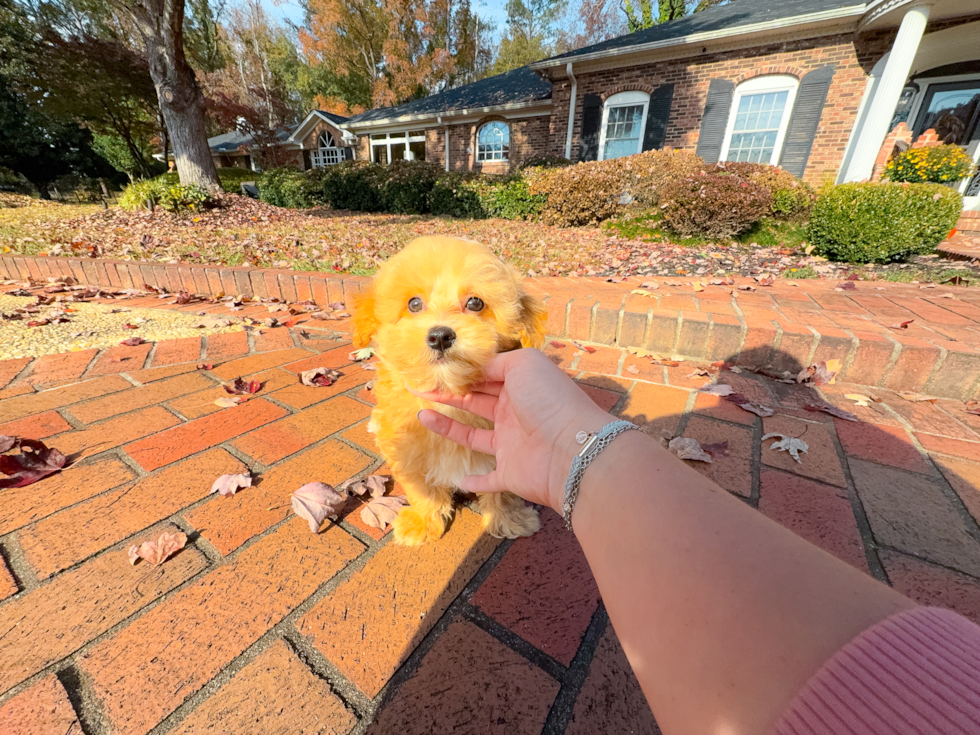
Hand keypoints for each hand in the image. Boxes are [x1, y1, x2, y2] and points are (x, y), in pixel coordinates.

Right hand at [413, 348, 611, 511]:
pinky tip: (459, 479)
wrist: (570, 449)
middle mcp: (515, 414)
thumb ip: (497, 362)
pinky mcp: (510, 474)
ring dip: (448, 427)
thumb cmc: (547, 400)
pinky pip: (489, 479)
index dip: (460, 374)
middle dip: (448, 395)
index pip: (486, 377)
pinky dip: (475, 482)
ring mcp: (512, 445)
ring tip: (422, 416)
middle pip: (476, 403)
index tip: (434, 369)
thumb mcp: (523, 363)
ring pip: (473, 436)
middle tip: (418, 388)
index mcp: (520, 387)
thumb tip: (475, 366)